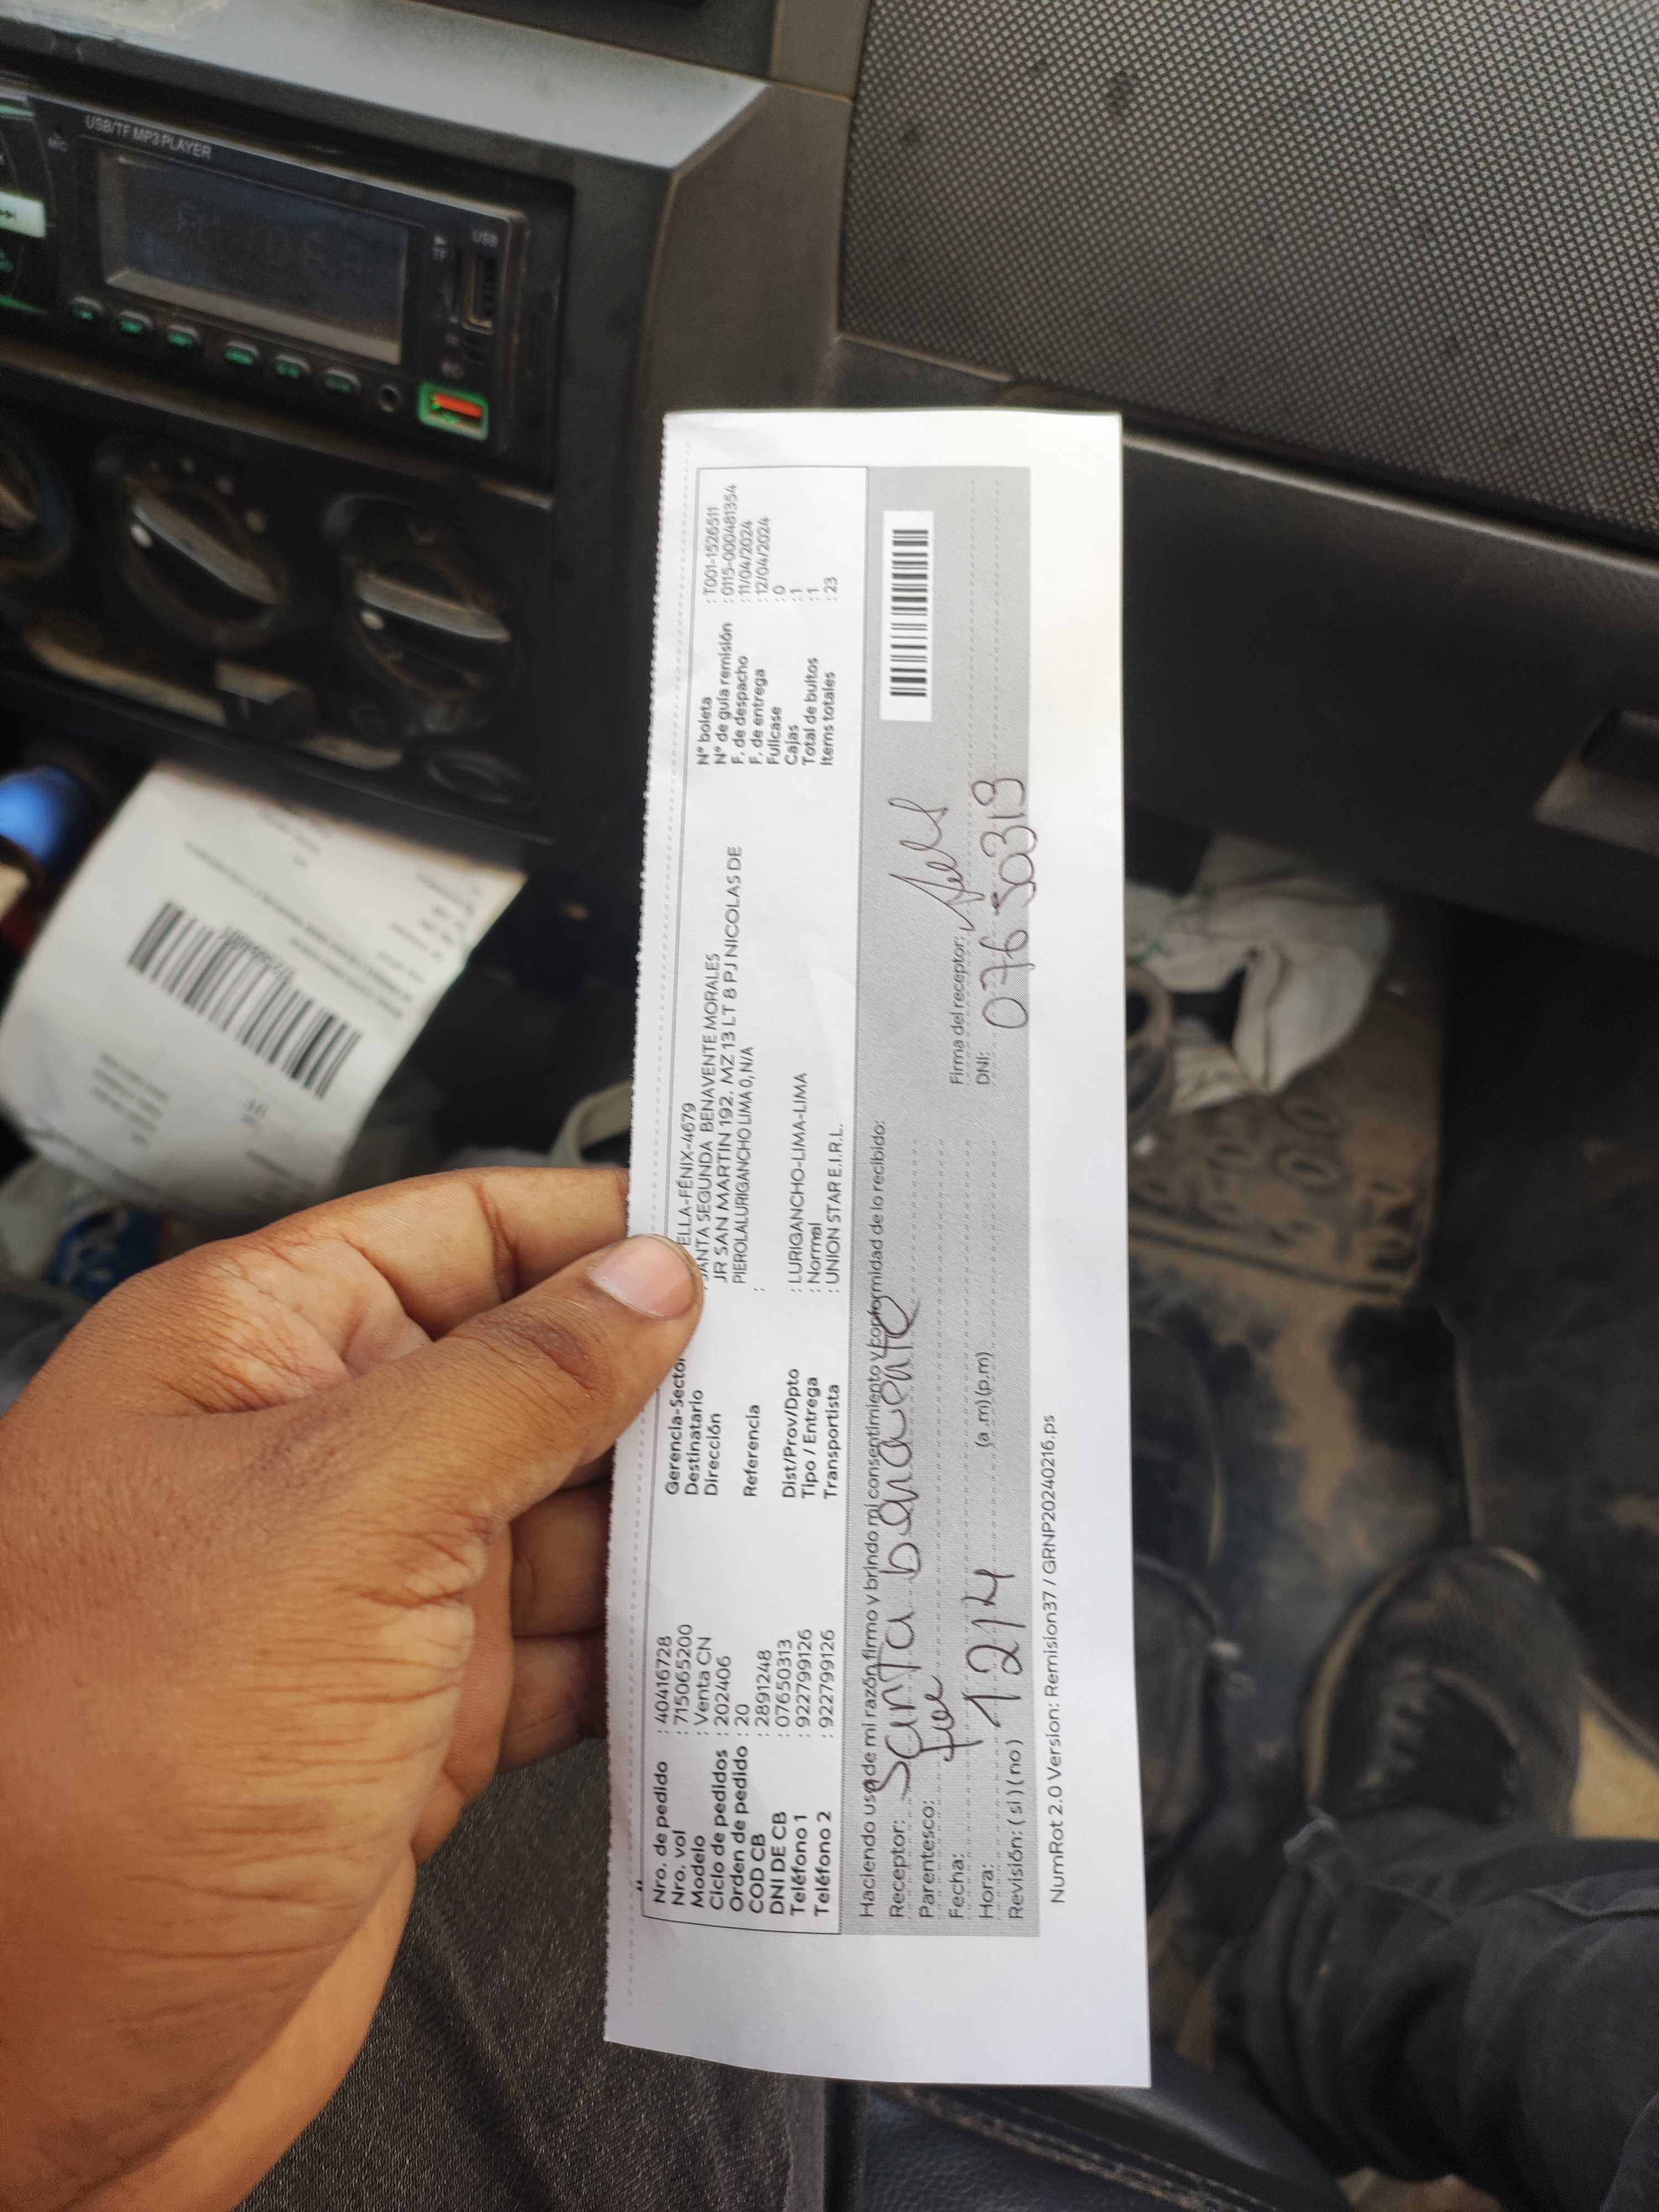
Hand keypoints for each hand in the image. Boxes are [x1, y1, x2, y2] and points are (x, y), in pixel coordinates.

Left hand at [0, 1167, 700, 2211]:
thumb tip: (643, 1283)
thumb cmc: (91, 1773)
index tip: (743, 1228)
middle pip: (531, 1376)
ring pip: (562, 1522)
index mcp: (259, 1359)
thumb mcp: (341, 1517)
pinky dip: (643, 1653)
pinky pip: (561, 1659)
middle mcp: (313, 1467)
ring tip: (798, 1501)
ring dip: (672, 1524)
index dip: (604, 1226)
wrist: (34, 2060)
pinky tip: (718, 1638)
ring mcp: (364, 1604)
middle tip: (812, 1375)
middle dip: (666, 1382)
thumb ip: (515, 1384)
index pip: (465, 1234)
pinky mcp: (409, 1731)